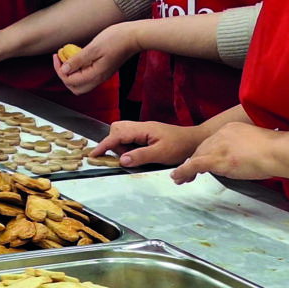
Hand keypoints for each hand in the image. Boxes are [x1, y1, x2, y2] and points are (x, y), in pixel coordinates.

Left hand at [54, 22, 139, 95]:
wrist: (135, 36)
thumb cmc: (117, 39)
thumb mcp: (93, 48)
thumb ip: (77, 60)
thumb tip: (64, 69)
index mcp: (95, 75)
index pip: (70, 80)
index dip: (60, 69)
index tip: (57, 57)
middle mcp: (98, 78)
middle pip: (74, 87)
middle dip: (64, 75)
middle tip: (59, 60)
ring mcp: (102, 75)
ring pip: (81, 83)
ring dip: (71, 73)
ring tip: (67, 58)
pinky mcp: (104, 70)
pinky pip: (87, 76)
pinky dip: (79, 70)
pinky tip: (78, 56)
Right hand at [89, 120, 205, 168]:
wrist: (195, 141)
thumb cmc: (180, 146)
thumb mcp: (161, 154)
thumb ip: (140, 156)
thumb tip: (122, 160)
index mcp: (143, 129)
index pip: (116, 135)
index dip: (104, 145)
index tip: (93, 155)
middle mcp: (141, 127)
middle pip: (116, 129)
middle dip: (113, 143)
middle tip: (123, 157)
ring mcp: (144, 130)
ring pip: (122, 133)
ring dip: (122, 147)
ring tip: (134, 158)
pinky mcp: (147, 135)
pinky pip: (130, 138)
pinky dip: (129, 147)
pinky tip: (139, 155)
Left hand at [171, 122, 277, 184]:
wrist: (278, 151)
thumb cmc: (275, 151)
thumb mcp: (257, 143)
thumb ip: (245, 149)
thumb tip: (243, 158)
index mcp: (231, 129)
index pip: (213, 141)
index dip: (205, 152)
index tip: (201, 160)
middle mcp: (221, 134)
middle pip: (202, 149)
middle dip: (194, 160)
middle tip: (186, 172)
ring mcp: (218, 146)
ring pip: (196, 157)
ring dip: (186, 169)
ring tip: (179, 178)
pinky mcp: (217, 159)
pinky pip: (195, 165)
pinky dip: (184, 171)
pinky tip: (177, 177)